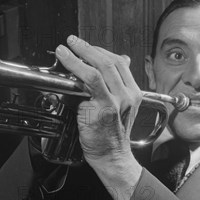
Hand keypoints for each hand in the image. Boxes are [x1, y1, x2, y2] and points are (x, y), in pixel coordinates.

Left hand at [55, 35, 142, 199]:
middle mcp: (128, 95)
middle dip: (88, 48)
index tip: (85, 47)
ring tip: (65, 50)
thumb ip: (117, 87)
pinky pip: (89, 82)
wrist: (111, 157)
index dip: (100, 50)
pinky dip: (76, 69)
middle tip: (73, 41)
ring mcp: (117, 101)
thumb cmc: (111, 136)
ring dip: (79, 55)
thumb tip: (119, 63)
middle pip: (109, 61)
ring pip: (98, 68)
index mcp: (134, 93)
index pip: (119, 62)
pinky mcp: (104, 108)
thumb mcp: (120, 108)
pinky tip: (66, 65)